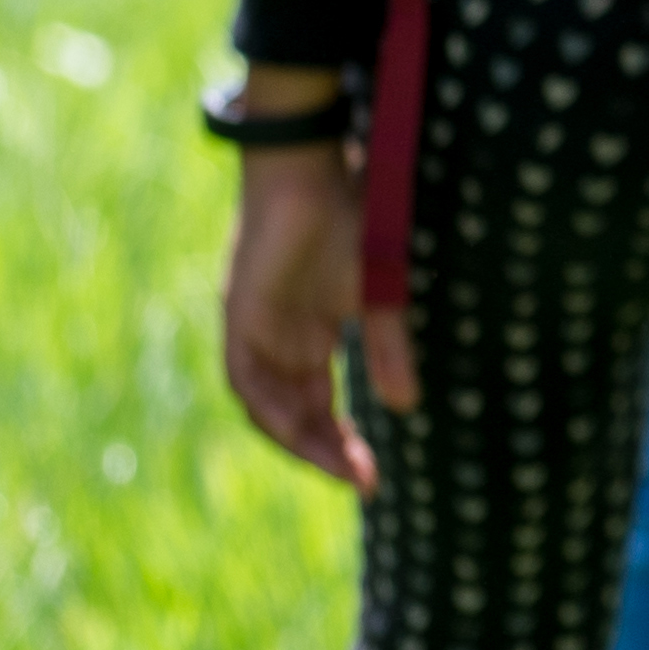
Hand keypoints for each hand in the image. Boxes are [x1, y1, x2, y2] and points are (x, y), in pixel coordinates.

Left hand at [218, 103, 407, 491]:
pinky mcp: (241, 316)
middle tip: (362, 481)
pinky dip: (271, 407)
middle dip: (326, 453)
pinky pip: (246, 379)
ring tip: (339, 463)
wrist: (310, 168)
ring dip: (299, 439)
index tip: (371, 478)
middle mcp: (276, 342)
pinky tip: (300, 427)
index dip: (341, 445)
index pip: (317, 407)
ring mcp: (255, 330)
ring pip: (267, 406)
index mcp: (306, 337)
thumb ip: (389, 349)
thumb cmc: (348, 218)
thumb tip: (406, 407)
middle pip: (293, 416)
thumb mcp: (379, 295)